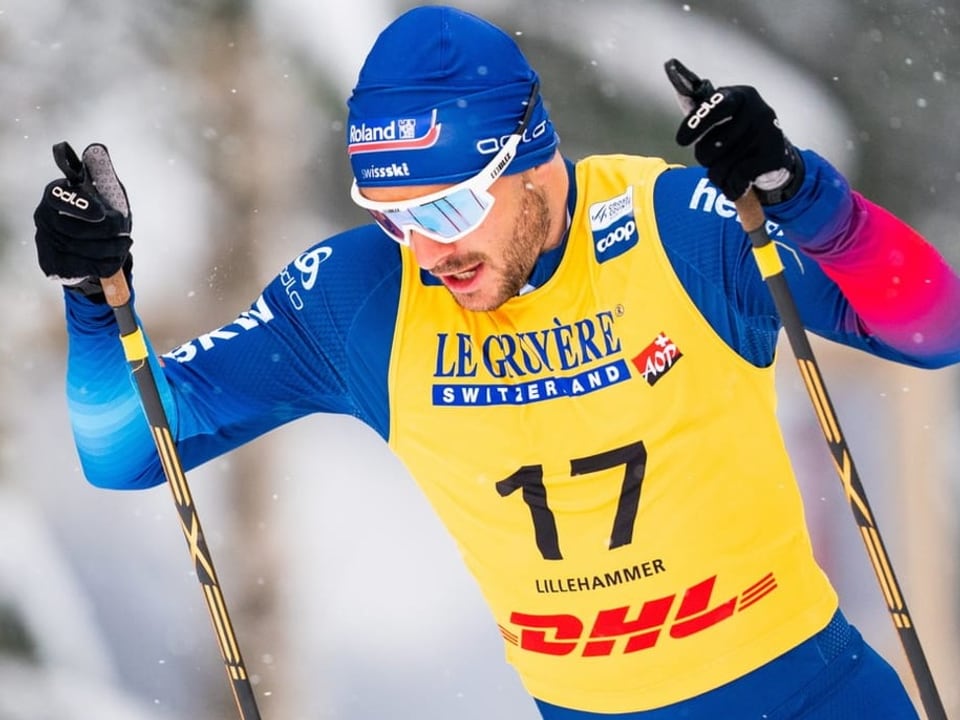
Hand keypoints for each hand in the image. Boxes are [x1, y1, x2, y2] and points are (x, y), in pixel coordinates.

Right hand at [34, 142, 131, 297]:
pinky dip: (108, 263)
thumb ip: (102, 172)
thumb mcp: (106, 191)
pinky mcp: (54, 265)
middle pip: (76, 230)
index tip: (102, 213)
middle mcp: (44, 217)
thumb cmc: (102, 212)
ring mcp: (46, 242)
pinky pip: (87, 267)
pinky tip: (115, 257)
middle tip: (126, 232)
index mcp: (56, 194)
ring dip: (113, 248)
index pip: (59, 197)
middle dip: (109, 232)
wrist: (97, 247)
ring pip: (85, 250)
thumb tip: (96, 149)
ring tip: (125, 243)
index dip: (81, 206)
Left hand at [667, 61, 801, 203]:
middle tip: (713, 155)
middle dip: (704, 157)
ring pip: (720, 167)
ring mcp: (767, 134)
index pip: (715, 106)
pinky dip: (730, 186)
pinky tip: (738, 181)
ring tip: (727, 167)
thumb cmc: (735, 132)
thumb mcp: (718, 114)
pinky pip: (735, 179)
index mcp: (740, 96)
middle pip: (710, 147)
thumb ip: (696, 102)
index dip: (695, 124)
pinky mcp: (772, 157)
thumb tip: (670, 66)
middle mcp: (758, 111)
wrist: (773, 156)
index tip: (681, 141)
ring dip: (717, 175)